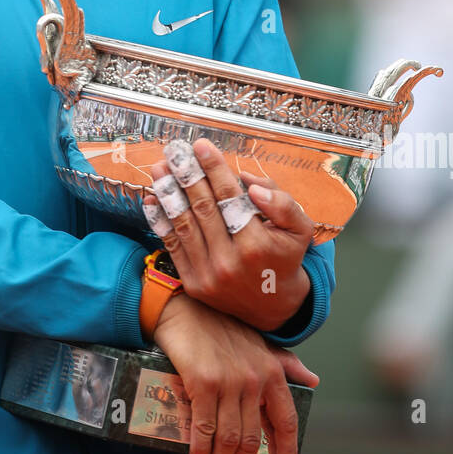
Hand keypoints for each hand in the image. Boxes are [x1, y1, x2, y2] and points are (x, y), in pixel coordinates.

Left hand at [142, 139, 314, 331]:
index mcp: (257, 244)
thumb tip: (248, 183)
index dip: (214, 168)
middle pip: (203, 207)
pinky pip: (173, 246)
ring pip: (184, 224)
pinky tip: (153, 200)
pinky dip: (161, 221)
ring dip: (169, 193)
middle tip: (175, 151)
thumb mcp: (299, 230)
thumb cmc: (284, 259)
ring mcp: (209, 274)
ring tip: (160, 168)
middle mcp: (230, 260)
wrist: (273, 307)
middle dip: (187, 174)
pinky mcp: (194, 283)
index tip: (201, 146)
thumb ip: (282, 203)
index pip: (230, 197)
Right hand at [151, 292, 318, 453]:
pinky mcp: (203, 383)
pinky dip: (201, 450)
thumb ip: (285, 363)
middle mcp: (254, 379)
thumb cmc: (221, 326)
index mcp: (272, 371)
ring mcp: (229, 382)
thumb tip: (313, 379)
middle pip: (252, 438)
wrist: (185, 307)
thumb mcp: (259, 343)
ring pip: (229, 438)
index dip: (288, 449)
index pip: (286, 419)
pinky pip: (204, 428)